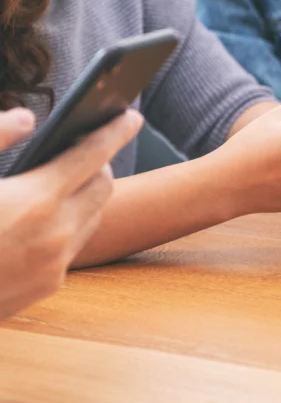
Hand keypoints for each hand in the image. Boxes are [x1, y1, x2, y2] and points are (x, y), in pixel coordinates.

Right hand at [0, 108, 142, 319]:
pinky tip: (41, 222)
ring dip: (84, 197)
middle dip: (97, 165)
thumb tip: (27, 118)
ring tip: (58, 185)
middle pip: (105, 185)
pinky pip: (75, 246)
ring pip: (93, 217)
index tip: (132, 116)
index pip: (95, 153)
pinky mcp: (50, 286)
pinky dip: (68, 227)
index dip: (116, 130)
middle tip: (77, 154)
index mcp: (37, 199)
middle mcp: (57, 233)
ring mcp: (56, 263)